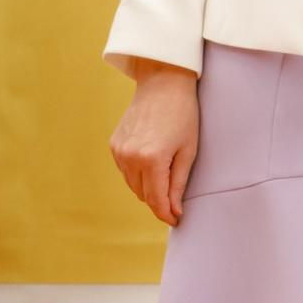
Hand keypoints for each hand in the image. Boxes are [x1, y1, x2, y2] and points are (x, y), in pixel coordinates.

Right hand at [110, 61, 200, 224]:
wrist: (163, 83)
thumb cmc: (183, 114)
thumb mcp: (188, 150)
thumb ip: (178, 183)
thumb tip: (174, 210)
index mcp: (152, 160)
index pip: (156, 200)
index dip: (166, 214)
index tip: (176, 220)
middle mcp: (130, 157)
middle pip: (144, 195)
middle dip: (159, 201)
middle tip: (175, 200)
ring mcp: (119, 151)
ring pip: (133, 185)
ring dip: (148, 188)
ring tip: (165, 177)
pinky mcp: (114, 144)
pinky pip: (126, 171)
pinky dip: (138, 174)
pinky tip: (151, 163)